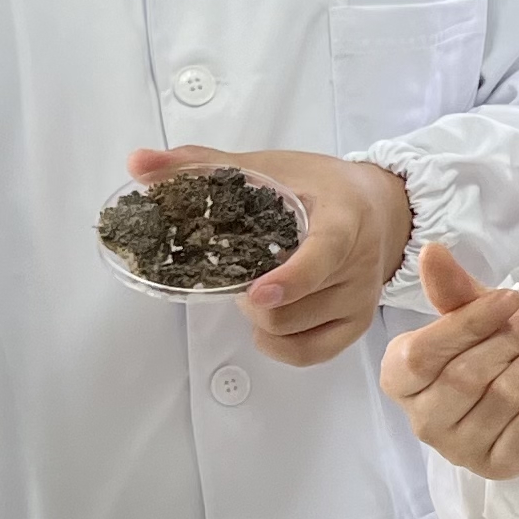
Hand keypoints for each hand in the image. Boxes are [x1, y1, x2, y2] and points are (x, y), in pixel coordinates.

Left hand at [128, 146, 412, 367]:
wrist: (379, 207)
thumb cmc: (319, 186)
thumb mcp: (268, 166)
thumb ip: (202, 164)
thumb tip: (138, 165)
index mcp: (344, 217)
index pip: (324, 254)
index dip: (293, 277)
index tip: (258, 290)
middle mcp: (359, 263)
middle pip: (292, 307)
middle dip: (251, 299)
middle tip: (240, 274)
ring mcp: (360, 298)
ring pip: (293, 332)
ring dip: (261, 319)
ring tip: (257, 290)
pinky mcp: (358, 324)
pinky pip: (311, 354)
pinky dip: (279, 346)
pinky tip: (267, 323)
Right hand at [381, 243, 518, 479]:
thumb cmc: (500, 340)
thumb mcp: (478, 309)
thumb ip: (453, 288)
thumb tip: (432, 252)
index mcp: (400, 378)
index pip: (421, 356)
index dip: (467, 324)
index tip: (510, 297)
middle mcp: (421, 420)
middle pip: (462, 378)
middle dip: (509, 340)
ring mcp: (458, 448)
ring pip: (499, 399)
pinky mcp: (497, 466)